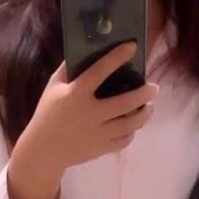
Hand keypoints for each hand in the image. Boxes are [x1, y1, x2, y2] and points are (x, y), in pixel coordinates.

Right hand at [22, 43, 158, 176]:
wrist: (44, 151)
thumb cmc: (47, 114)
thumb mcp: (53, 88)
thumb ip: (68, 69)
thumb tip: (83, 50)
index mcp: (76, 94)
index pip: (100, 70)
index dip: (117, 57)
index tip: (132, 47)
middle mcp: (90, 113)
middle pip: (125, 102)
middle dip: (144, 93)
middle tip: (154, 88)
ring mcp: (97, 133)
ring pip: (129, 124)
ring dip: (144, 114)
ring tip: (150, 107)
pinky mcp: (100, 148)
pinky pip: (124, 141)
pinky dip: (132, 132)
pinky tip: (134, 125)